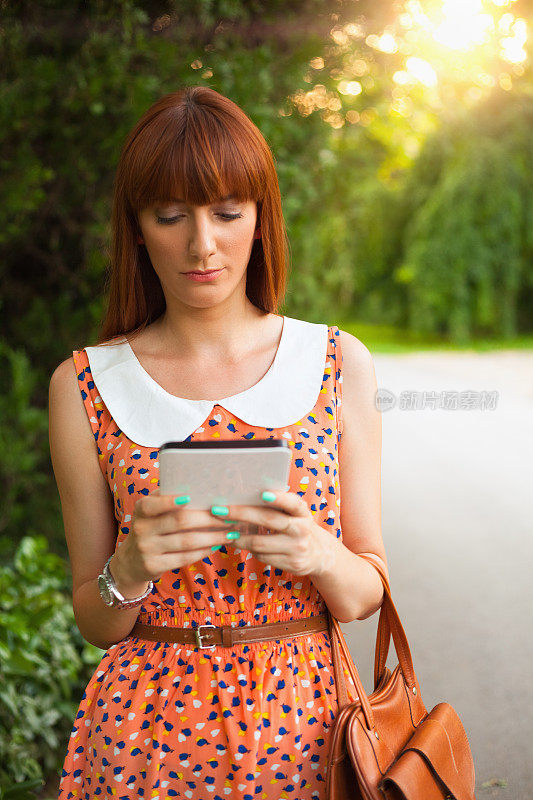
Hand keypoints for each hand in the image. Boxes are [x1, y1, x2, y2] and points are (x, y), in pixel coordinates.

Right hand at [116, 488, 242, 585]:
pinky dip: (204, 551)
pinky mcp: (154, 565)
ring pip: (187, 541)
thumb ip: (166, 498)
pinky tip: (216, 546)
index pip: (154, 503)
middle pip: (180, 521)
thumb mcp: (151, 511)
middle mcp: (141, 528)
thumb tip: (197, 485)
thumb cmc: (150, 528)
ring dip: (212, 537)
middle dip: (208, 519)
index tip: (191, 497)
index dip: (170, 501)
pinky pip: (185, 557)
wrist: (131, 561)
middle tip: (229, 517)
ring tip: (230, 533)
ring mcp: (147, 548)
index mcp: (141, 509)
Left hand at [209, 490, 332, 576]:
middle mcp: (302, 529)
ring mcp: (297, 548)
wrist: (319, 554)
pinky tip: (242, 543)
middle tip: (219, 510)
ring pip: (260, 543)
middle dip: (241, 514)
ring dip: (239, 537)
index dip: (279, 498)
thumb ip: (278, 506)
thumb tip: (244, 496)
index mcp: (302, 512)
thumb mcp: (295, 514)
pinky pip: (262, 557)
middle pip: (268, 520)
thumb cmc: (297, 526)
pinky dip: (249, 550)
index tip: (263, 494)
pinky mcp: (291, 564)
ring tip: (226, 530)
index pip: (293, 503)